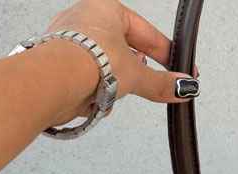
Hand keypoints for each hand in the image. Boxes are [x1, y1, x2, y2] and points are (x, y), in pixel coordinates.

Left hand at [46, 0, 197, 122]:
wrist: (54, 82)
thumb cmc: (87, 61)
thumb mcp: (137, 75)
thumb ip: (162, 83)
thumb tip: (183, 87)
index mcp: (105, 8)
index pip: (147, 33)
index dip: (167, 54)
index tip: (180, 69)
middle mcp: (84, 19)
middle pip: (125, 51)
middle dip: (136, 73)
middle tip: (149, 84)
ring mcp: (69, 42)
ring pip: (106, 69)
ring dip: (115, 86)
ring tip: (114, 94)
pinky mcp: (60, 66)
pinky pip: (89, 81)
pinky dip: (97, 94)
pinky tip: (97, 101)